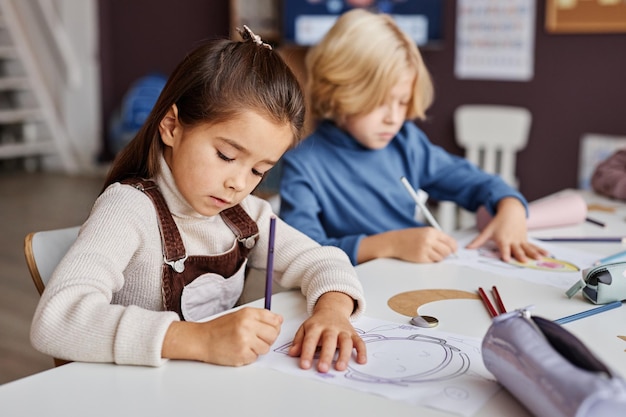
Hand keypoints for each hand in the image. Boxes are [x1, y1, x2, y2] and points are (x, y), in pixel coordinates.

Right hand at [162, 307, 282, 365]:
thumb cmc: (219, 328)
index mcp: (248, 314)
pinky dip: (250, 356)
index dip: (274, 326)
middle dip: (268, 338)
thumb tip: (279, 319)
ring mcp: (245, 341)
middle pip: (274, 334)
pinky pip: (256, 357)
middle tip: (257, 338)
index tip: (269, 328)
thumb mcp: (240, 315)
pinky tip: (239, 350)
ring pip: (266, 347)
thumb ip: (260, 317)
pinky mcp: (242, 355)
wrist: (202, 340)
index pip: (274, 319)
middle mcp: (247, 326)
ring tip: (246, 344)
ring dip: (259, 348)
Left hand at [288, 292, 365, 372]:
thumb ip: (298, 341)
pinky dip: (362, 351)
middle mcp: (330, 327)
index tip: (305, 366)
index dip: (307, 353)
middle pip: (329, 340)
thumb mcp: (304, 328)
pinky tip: (361, 361)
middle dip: (326, 355)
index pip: (310, 340)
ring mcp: (343, 330)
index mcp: (316, 326)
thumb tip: (292, 353)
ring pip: (346, 341)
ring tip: (340, 368)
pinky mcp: (353, 333)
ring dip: (344, 355)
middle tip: (322, 369)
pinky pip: (359, 341)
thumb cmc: (317, 323)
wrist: (332, 309)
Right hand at [358, 227, 456, 263]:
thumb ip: (437, 237)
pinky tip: (425, 256)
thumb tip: (451, 247)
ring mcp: (425, 249)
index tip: (454, 250)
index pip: (450, 241)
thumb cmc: (409, 237)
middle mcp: (429, 240)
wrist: (394, 242)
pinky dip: (431, 261)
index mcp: (431, 232)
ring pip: (440, 257)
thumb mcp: (424, 232)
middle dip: (446, 253)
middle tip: (441, 253)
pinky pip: (432, 262)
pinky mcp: (421, 258)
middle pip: (447, 250)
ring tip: (430, 254)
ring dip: (438, 258)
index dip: (454, 247)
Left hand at [467, 197, 547, 261]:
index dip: (504, 253)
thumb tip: (467, 248)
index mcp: (502, 239)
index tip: (506, 259)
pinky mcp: (525, 239)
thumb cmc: (498, 222)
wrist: (511, 211)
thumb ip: (478, 241)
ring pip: (527, 248)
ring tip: (539, 259)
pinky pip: (533, 245)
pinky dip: (540, 249)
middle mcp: (512, 240)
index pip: (503, 247)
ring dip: (533, 253)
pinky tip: (546, 254)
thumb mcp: (487, 231)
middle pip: (517, 249)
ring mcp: (520, 240)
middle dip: (520, 255)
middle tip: (524, 261)